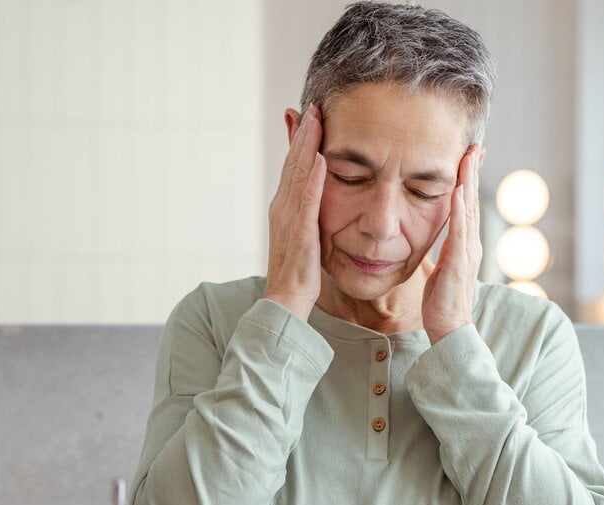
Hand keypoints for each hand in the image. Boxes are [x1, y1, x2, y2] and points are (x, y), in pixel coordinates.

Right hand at [264, 105, 326, 320]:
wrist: (285, 301)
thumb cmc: (299, 273)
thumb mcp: (305, 237)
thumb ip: (309, 216)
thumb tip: (317, 202)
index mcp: (284, 207)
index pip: (292, 166)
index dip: (299, 140)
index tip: (306, 114)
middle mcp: (282, 207)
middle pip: (292, 161)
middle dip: (302, 132)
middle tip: (312, 105)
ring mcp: (288, 218)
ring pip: (297, 173)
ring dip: (306, 144)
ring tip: (316, 118)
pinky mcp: (300, 232)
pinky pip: (308, 200)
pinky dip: (313, 177)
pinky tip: (321, 157)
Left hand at [422, 145, 483, 344]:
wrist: (449, 329)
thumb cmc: (441, 303)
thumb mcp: (440, 269)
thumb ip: (441, 252)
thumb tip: (432, 240)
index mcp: (465, 244)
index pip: (468, 205)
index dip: (469, 180)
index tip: (469, 157)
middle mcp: (470, 244)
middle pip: (473, 200)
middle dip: (473, 172)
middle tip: (475, 145)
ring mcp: (467, 252)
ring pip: (470, 209)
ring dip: (469, 182)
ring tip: (468, 157)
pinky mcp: (458, 261)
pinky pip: (459, 230)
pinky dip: (460, 209)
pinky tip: (458, 191)